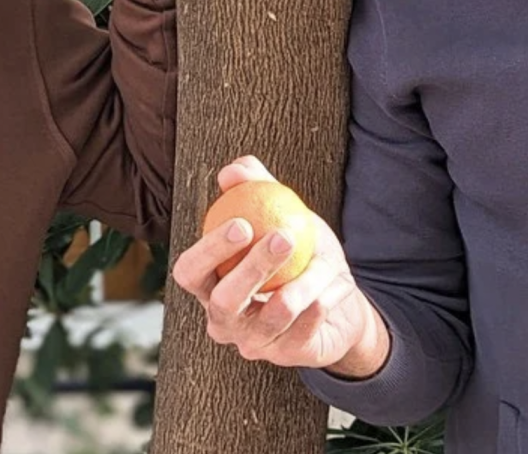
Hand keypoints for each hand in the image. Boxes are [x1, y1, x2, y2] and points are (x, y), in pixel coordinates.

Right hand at [171, 156, 390, 375]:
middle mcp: (224, 321)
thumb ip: (254, 186)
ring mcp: (254, 344)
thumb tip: (231, 172)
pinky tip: (338, 281)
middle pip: (223, 301)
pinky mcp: (287, 356)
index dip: (208, 251)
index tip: (241, 223)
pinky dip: (326, 298)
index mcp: (210, 285)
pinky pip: (305, 328)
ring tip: (326, 259)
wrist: (338, 297)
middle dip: (252, 268)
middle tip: (283, 236)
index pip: (190, 273)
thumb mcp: (280, 212)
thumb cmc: (299, 252)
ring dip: (305, 281)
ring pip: (273, 315)